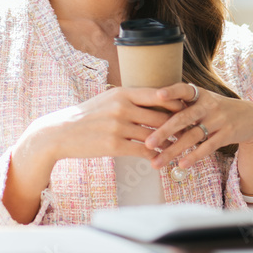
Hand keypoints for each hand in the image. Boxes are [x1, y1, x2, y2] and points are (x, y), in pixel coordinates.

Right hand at [20, 86, 185, 163]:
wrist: (60, 132)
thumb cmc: (87, 115)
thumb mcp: (108, 99)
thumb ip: (130, 98)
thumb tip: (155, 99)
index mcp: (122, 93)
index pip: (158, 95)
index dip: (176, 103)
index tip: (188, 110)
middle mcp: (122, 107)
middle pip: (160, 116)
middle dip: (178, 126)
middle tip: (192, 131)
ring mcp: (118, 126)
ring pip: (154, 135)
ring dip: (169, 143)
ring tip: (181, 147)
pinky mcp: (113, 145)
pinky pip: (142, 151)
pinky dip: (154, 156)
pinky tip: (161, 159)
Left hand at [144, 83, 252, 170]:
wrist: (250, 117)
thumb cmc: (216, 109)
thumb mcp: (202, 100)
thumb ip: (182, 104)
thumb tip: (149, 113)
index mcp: (200, 94)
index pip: (184, 89)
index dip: (172, 91)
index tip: (158, 95)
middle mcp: (209, 105)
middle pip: (184, 118)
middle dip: (164, 131)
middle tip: (148, 143)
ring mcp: (219, 120)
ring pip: (193, 136)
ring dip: (173, 150)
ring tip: (157, 162)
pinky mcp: (227, 134)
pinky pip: (208, 147)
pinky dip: (194, 156)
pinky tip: (181, 164)